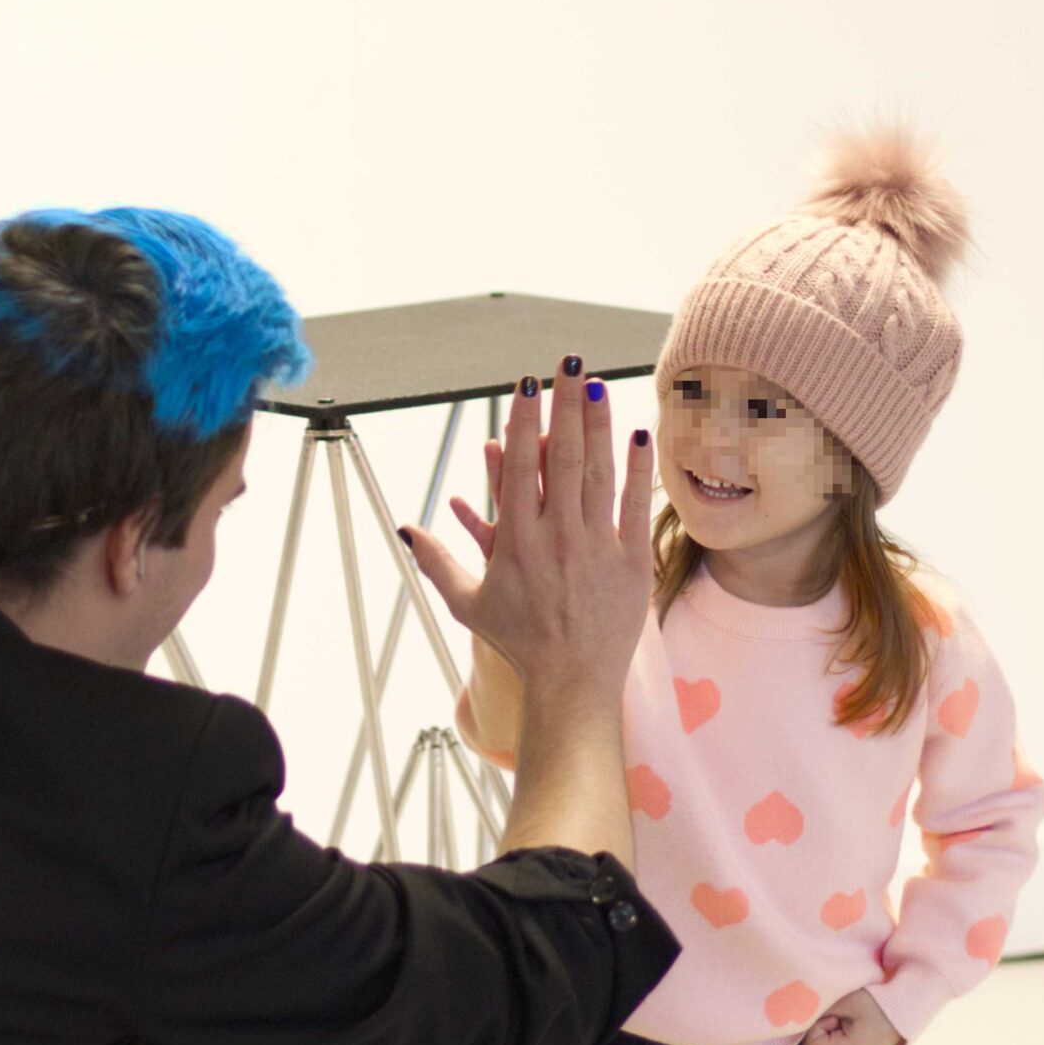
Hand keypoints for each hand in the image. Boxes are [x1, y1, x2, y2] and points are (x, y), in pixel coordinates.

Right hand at [400, 357, 653, 702]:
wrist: (571, 681)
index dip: (522, 422)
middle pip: (560, 458)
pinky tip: (638, 434)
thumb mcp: (468, 604)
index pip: (517, 469)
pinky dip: (638, 471)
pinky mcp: (630, 562)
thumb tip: (405, 533)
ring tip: (597, 384)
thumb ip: (436, 562)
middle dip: (564, 405)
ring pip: (598, 474)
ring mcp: (596, 548)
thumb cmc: (520, 641)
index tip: (526, 385)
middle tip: (567, 363)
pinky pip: (635, 507)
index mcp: (515, 543)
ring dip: (598, 426)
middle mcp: (555, 538)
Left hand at [802, 989, 899, 1044]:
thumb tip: (800, 1017)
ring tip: (839, 1025)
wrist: (904, 1010)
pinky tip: (842, 1031)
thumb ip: (821, 1012)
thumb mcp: (846, 1002)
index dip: (816, 1028)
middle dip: (817, 1037)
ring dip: (822, 1042)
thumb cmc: (876, 1003)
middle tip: (834, 1020)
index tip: (833, 1016)